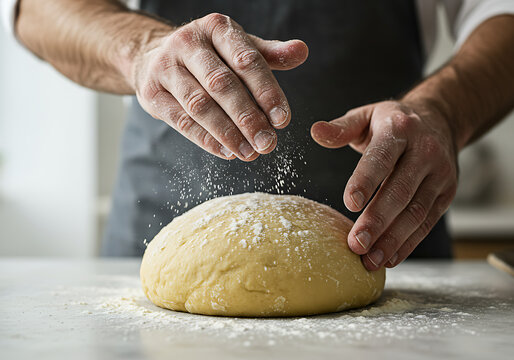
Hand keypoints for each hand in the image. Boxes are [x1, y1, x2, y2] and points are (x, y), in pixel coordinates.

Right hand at [127, 13, 307, 160]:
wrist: (152, 56)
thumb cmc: (206, 55)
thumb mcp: (236, 47)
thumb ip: (269, 54)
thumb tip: (301, 51)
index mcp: (215, 28)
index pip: (245, 60)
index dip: (266, 91)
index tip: (282, 119)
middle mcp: (187, 43)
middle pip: (222, 84)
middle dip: (248, 117)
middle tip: (268, 143)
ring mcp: (165, 68)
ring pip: (200, 105)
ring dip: (228, 133)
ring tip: (251, 153)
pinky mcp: (152, 94)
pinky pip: (182, 121)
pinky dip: (206, 140)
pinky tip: (227, 152)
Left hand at [311, 101, 458, 269]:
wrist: (440, 120)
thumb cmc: (393, 122)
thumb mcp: (366, 116)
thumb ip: (341, 128)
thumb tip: (315, 132)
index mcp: (399, 129)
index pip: (382, 157)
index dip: (366, 181)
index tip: (350, 204)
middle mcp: (425, 151)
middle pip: (400, 191)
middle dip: (377, 220)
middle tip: (356, 244)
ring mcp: (440, 174)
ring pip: (416, 211)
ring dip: (392, 239)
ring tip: (370, 260)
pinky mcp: (447, 194)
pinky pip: (428, 222)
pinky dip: (408, 243)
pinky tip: (389, 258)